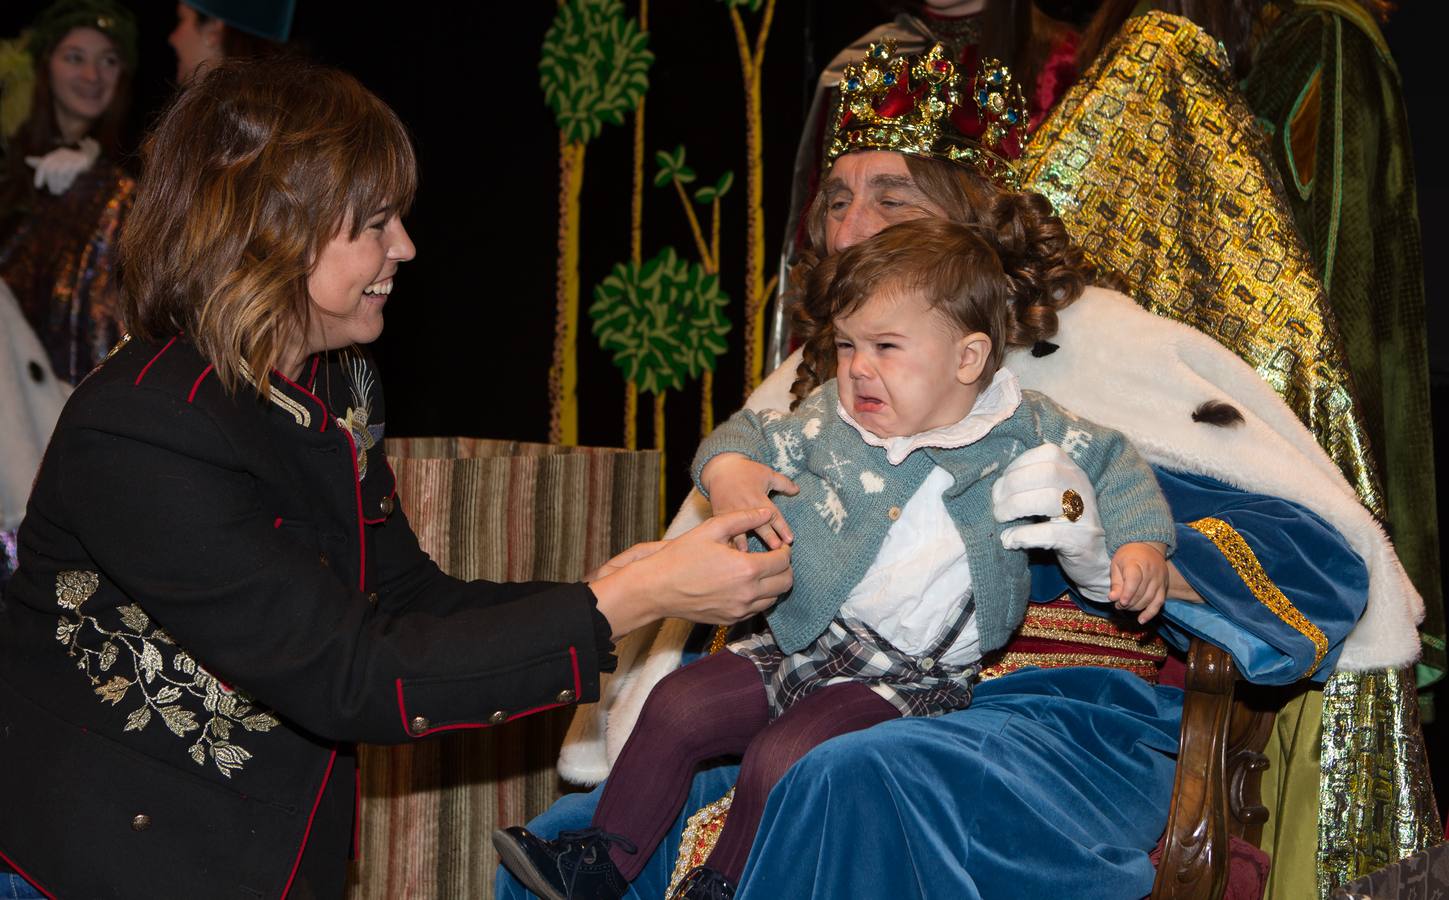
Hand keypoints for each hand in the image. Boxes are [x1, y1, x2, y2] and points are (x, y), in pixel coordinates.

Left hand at [25, 138, 100, 195]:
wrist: (86, 155)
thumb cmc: (67, 159)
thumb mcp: (54, 160)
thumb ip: (41, 162)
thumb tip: (26, 160)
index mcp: (53, 155)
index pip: (44, 165)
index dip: (40, 176)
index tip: (38, 186)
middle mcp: (61, 155)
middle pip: (53, 170)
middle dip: (52, 183)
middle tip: (53, 192)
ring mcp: (71, 159)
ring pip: (61, 173)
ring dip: (59, 184)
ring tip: (59, 191)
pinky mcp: (80, 163)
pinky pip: (72, 173)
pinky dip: (68, 180)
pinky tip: (67, 186)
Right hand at [589, 507, 792, 638]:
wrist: (657, 588)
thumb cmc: (682, 555)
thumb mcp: (712, 528)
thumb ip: (744, 518)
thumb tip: (767, 513)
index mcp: (746, 569)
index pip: (783, 561)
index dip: (785, 551)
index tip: (778, 546)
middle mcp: (747, 593)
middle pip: (786, 582)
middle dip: (785, 568)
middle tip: (774, 558)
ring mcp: (740, 610)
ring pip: (774, 599)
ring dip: (773, 584)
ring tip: (760, 571)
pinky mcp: (731, 620)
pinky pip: (757, 610)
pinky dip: (759, 598)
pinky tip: (746, 585)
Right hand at [699, 453, 799, 549]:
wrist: (720, 469)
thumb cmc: (746, 471)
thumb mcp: (767, 473)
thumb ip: (784, 483)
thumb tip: (798, 490)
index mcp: (759, 498)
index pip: (773, 515)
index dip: (782, 527)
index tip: (790, 539)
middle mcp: (746, 507)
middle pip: (759, 525)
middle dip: (768, 536)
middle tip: (776, 548)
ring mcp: (731, 513)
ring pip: (739, 530)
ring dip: (745, 542)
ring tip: (748, 555)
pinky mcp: (720, 516)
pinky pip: (724, 530)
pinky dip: (727, 541)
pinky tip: (729, 553)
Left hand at [993, 443, 1111, 601]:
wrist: (1094, 560)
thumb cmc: (1062, 525)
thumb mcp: (1050, 498)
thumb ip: (1030, 486)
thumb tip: (996, 488)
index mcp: (1073, 472)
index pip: (1048, 454)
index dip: (1018, 466)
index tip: (1002, 486)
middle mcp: (1082, 488)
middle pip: (1047, 473)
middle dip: (1013, 486)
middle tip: (997, 505)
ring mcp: (1085, 514)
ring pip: (1049, 499)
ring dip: (1015, 507)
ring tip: (1001, 519)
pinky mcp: (1082, 540)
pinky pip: (1050, 532)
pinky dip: (1024, 535)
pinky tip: (1010, 540)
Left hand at [1109, 542, 1168, 623]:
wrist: (1147, 546)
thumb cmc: (1128, 556)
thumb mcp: (1116, 564)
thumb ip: (1115, 582)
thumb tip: (1112, 598)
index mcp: (1137, 563)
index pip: (1134, 580)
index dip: (1127, 593)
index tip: (1120, 603)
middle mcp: (1151, 572)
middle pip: (1141, 593)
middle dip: (1128, 603)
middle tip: (1118, 605)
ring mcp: (1160, 580)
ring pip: (1149, 599)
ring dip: (1136, 608)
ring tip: (1126, 607)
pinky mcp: (1165, 586)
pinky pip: (1159, 603)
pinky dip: (1150, 613)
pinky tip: (1141, 620)